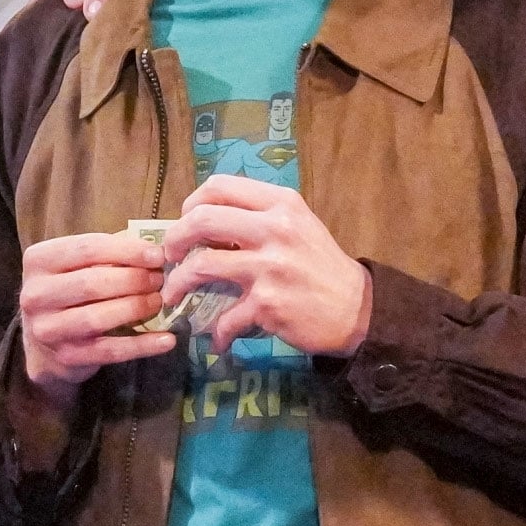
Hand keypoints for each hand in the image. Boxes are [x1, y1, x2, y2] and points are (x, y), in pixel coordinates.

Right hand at [19, 230, 175, 402]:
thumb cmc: (69, 294)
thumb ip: (108, 254)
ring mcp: (48, 329)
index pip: (87, 249)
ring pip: (97, 317)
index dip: (127, 250)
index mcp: (39, 261)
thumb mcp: (77, 266)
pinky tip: (167, 340)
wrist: (45, 345)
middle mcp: (36, 295)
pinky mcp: (66, 357)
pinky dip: (142, 345)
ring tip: (158, 301)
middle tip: (159, 279)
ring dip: (136, 307)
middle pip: (92, 283)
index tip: (157, 254)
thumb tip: (152, 247)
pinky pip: (110, 350)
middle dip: (133, 279)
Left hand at [162, 177, 371, 357]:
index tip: (185, 222)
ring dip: (177, 284)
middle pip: (201, 220)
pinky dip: (216, 333)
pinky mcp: (267, 303)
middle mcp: (274, 228)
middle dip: (174, 239)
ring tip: (173, 295)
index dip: (191, 203)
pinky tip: (218, 339)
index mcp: (280, 203)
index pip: (219, 186)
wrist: (356, 309)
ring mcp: (269, 266)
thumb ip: (257, 217)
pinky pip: (224, 318)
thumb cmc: (320, 266)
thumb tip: (205, 221)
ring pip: (201, 266)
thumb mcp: (297, 226)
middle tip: (169, 256)